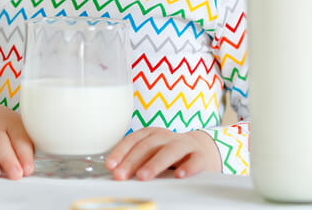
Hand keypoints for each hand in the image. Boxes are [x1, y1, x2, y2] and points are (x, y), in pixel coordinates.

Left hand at [105, 127, 221, 180]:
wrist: (201, 151)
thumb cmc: (170, 155)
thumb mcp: (152, 153)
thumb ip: (136, 161)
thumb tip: (115, 173)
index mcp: (152, 134)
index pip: (134, 139)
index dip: (121, 151)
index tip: (110, 165)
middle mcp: (167, 137)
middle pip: (148, 146)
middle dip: (132, 161)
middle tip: (121, 175)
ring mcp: (184, 145)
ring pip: (170, 151)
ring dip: (155, 163)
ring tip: (143, 176)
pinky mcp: (200, 156)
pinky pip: (195, 160)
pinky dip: (188, 167)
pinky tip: (179, 175)